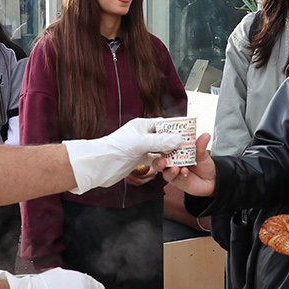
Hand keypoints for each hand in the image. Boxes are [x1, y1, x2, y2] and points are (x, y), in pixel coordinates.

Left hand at [63, 118, 183, 193]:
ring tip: (180, 157)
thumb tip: (178, 138)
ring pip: (160, 149)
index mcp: (142, 125)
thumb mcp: (142, 143)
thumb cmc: (116, 149)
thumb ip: (161, 141)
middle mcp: (142, 135)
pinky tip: (168, 164)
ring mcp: (140, 147)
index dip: (175, 128)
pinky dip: (161, 162)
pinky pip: (154, 159)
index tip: (187, 132)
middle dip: (174, 142)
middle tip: (187, 147)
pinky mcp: (138, 158)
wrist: (100, 165)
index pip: (163, 123)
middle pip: (163, 137)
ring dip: (169, 153)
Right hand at [158, 133, 216, 196]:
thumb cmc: (203, 164)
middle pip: (158, 162)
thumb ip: (200, 145)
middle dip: (158, 161)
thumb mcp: (202, 153)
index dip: (159, 146)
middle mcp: (171, 163)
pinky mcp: (179, 182)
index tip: (159, 142)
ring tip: (176, 168)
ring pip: (166, 173)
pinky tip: (185, 172)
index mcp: (173, 153)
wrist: (211, 179)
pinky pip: (177, 179)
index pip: (163, 149)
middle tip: (162, 160)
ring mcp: (174, 173)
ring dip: (169, 171)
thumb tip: (205, 135)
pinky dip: (181, 175)